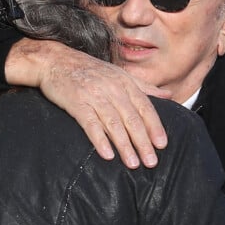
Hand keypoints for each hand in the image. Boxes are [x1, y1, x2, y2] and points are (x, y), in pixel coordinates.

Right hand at [5, 39, 169, 168]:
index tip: (162, 145)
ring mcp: (94, 95)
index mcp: (125, 82)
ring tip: (133, 164)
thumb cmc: (89, 69)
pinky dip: (100, 139)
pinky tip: (107, 155)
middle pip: (132, 118)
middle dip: (143, 142)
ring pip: (114, 123)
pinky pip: (90, 123)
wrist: (55, 60)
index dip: (154, 126)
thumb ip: (144, 86)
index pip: (145, 106)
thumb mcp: (119, 73)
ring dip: (125, 145)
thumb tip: (168, 95)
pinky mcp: (76, 103)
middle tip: (151, 162)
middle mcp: (112, 88)